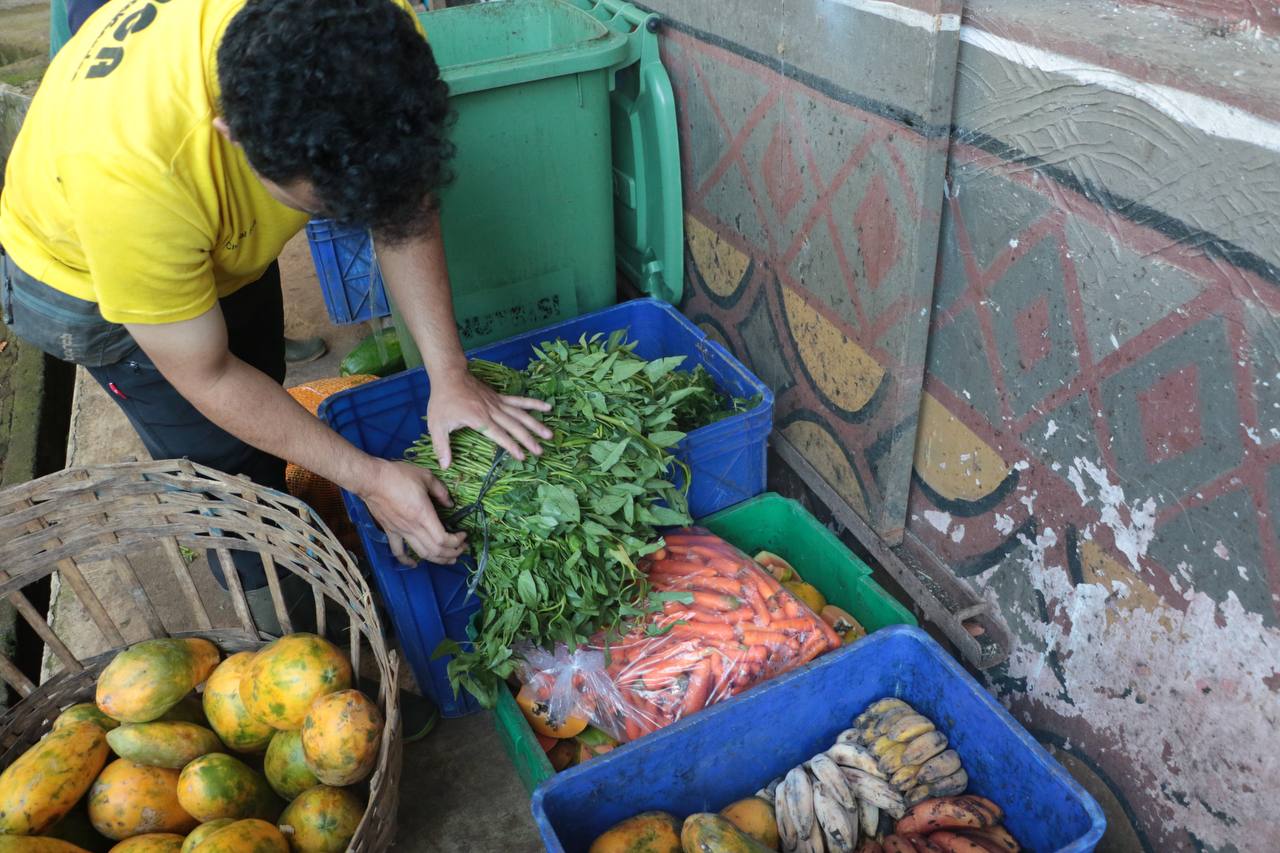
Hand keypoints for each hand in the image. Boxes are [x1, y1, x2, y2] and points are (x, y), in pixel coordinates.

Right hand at [359, 459, 465, 564]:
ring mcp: (400, 531)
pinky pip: (398, 551)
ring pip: (421, 554)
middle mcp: (413, 528)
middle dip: (452, 553)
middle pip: (435, 551)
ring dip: (437, 559)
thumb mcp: (426, 477)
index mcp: (423, 515)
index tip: (464, 535)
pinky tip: (414, 564)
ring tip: (449, 558)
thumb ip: (441, 491)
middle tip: (462, 548)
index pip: (443, 540)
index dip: (456, 542)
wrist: (371, 479)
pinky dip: (407, 560)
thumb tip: (450, 504)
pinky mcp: (390, 531)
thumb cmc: (398, 475)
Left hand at [427, 369, 551, 467]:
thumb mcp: (436, 425)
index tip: (522, 457)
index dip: (511, 446)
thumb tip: (445, 466)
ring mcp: (498, 403)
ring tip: (549, 434)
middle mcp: (492, 411)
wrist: (450, 375)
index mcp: (478, 419)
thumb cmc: (442, 401)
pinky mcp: (500, 398)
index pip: (499, 435)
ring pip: (520, 414)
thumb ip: (442, 446)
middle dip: (528, 439)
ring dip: (535, 424)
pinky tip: (547, 407)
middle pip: (514, 426)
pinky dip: (533, 404)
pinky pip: (519, 401)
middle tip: (540, 451)